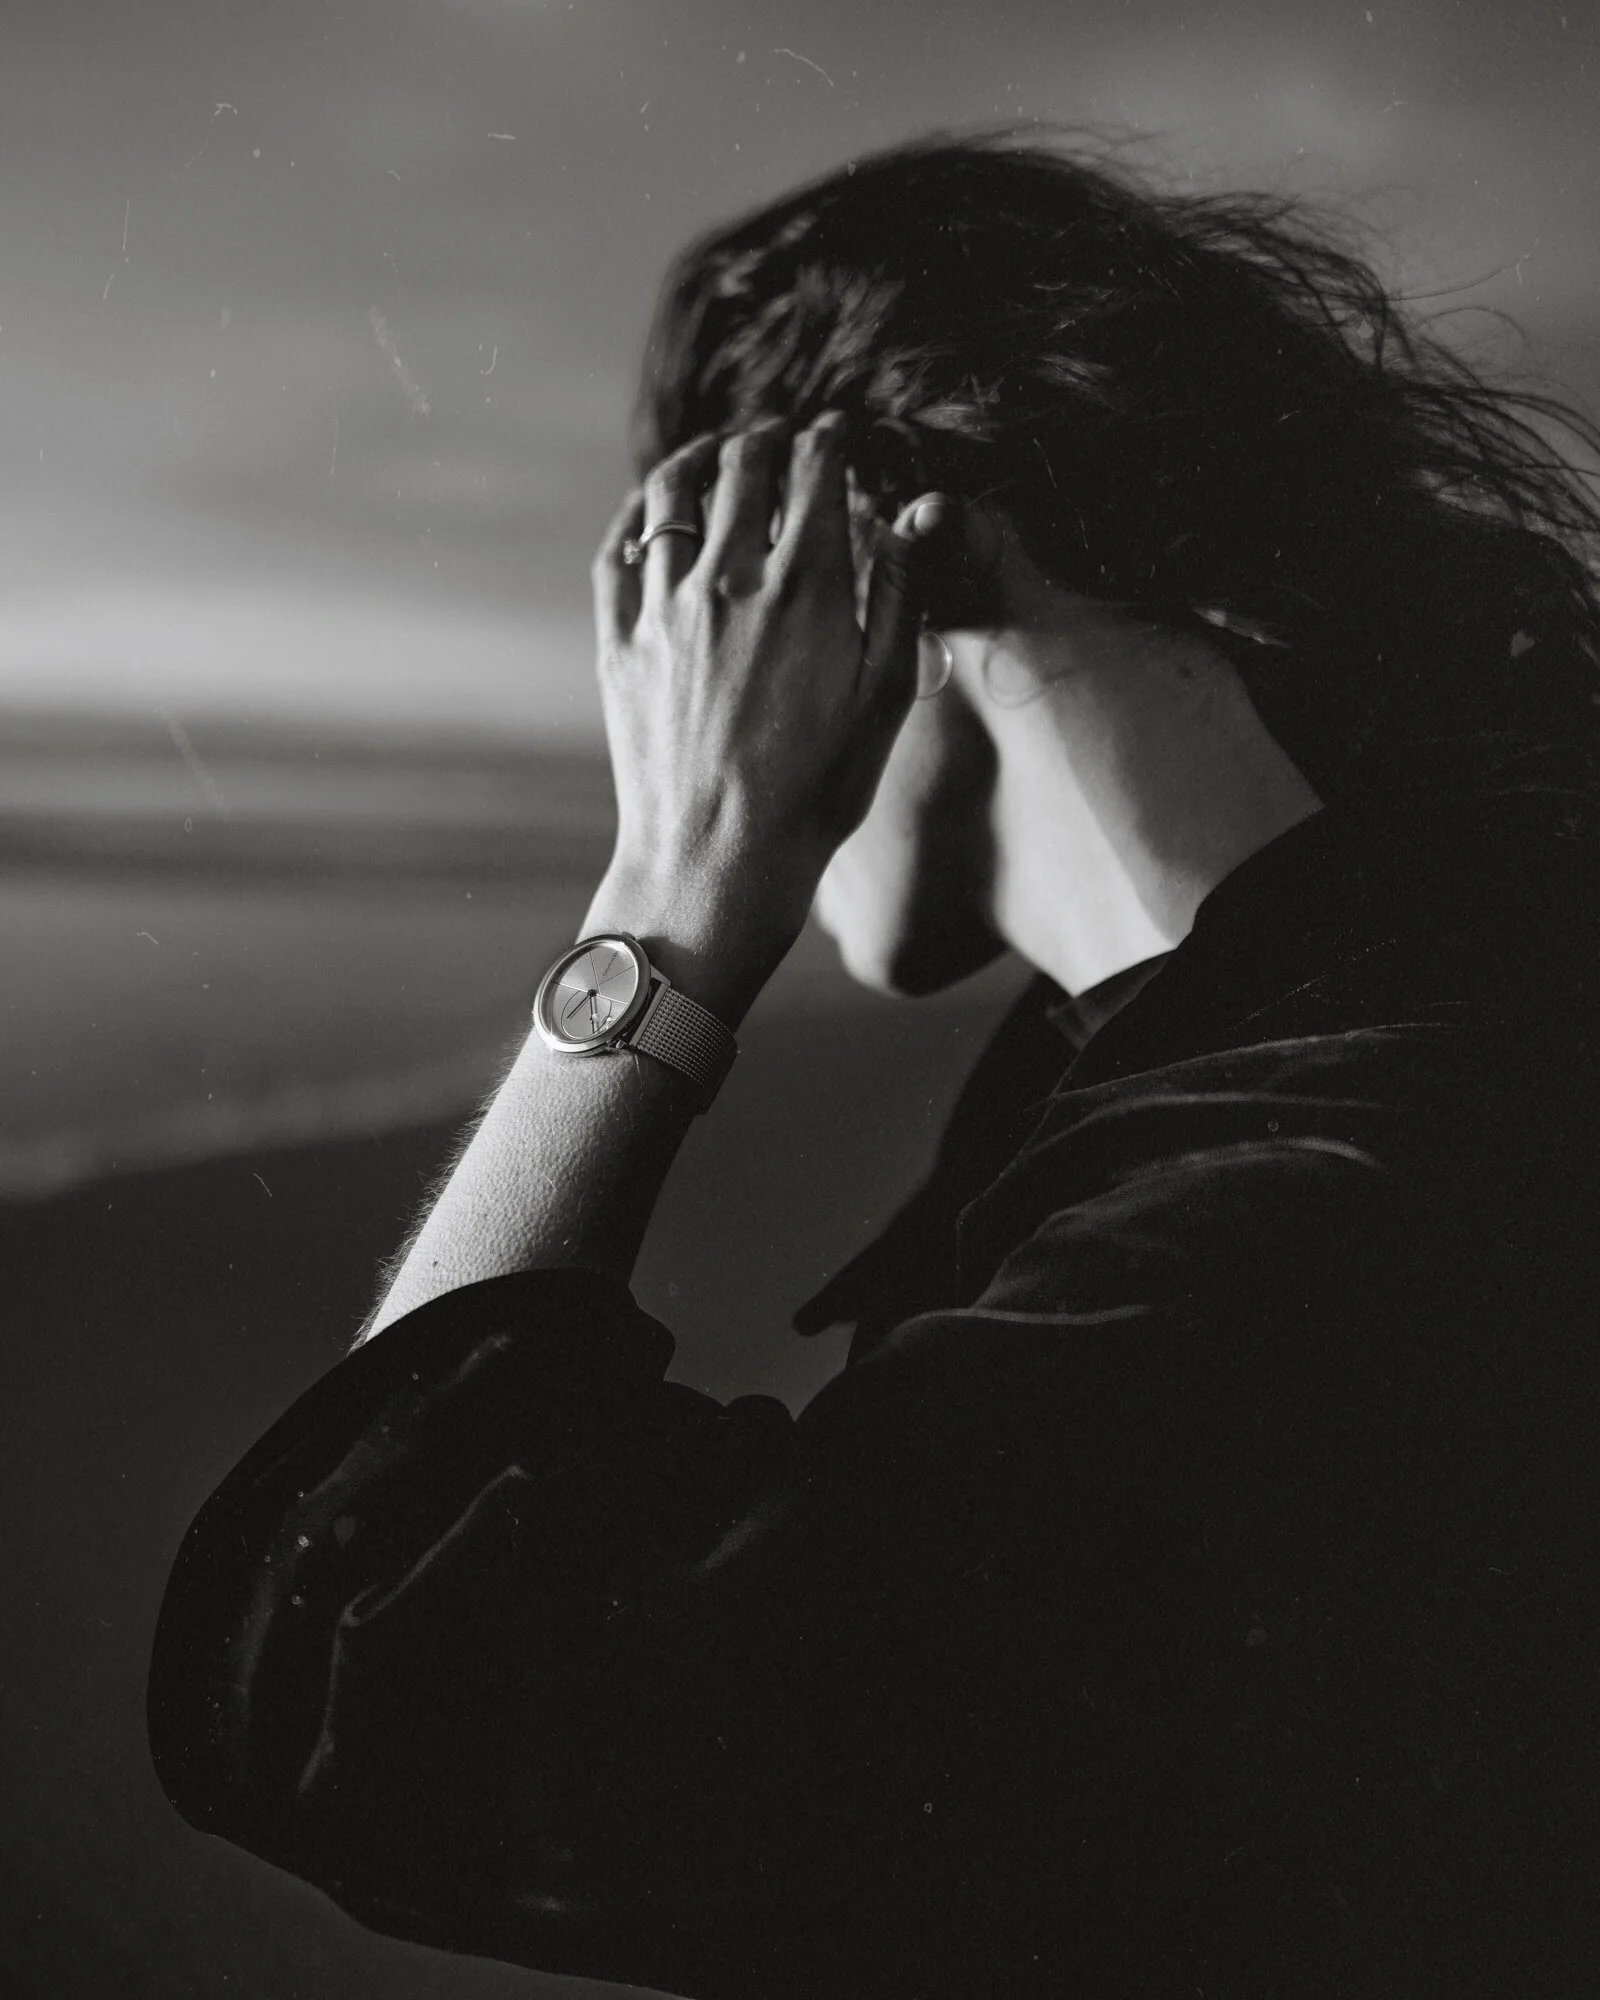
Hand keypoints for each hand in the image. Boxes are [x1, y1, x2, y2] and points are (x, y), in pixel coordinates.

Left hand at [586, 413, 952, 1021]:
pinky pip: (618, 551)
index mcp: (806, 588)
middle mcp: (728, 580)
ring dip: (699, 458)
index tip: (837, 435)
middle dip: (768, 438)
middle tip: (780, 438)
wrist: (717, 862)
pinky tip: (653, 513)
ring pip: (671, 491)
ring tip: (717, 455)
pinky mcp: (618, 644)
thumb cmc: (816, 791)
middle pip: (743, 465)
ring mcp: (664, 609)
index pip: (817, 470)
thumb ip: (899, 594)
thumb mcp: (886, 696)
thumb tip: (908, 515)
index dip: (831, 439)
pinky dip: (638, 515)